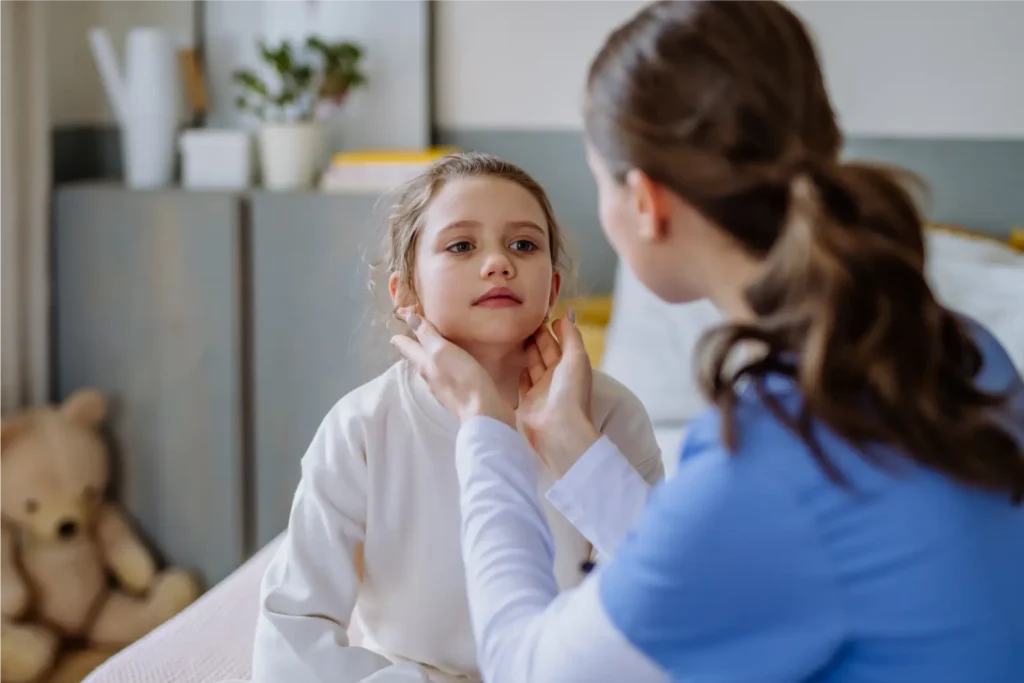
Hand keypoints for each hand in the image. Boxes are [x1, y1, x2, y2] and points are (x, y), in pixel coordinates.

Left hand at [391, 312, 515, 427]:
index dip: (402, 336)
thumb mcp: (443, 351)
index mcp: (424, 363)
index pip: (409, 346)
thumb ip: (428, 335)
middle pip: (417, 358)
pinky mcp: (454, 395)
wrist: (480, 411)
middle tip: (410, 337)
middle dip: (413, 347)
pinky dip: (442, 367)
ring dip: (428, 358)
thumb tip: (410, 318)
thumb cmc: (462, 377)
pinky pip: (443, 376)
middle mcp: (429, 376)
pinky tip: (449, 367)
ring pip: (429, 368)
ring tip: (430, 350)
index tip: (396, 328)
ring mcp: (441, 388)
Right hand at [518, 313, 601, 476]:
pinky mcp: (527, 402)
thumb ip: (571, 335)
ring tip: (517, 335)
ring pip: (533, 365)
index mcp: (571, 366)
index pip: (560, 343)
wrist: (558, 429)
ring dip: (528, 351)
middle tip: (523, 320)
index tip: (540, 314)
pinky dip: (521, 373)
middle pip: (546, 352)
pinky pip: (523, 384)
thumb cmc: (570, 392)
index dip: (552, 329)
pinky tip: (516, 363)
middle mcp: (557, 378)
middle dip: (537, 337)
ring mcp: (541, 390)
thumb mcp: (576, 357)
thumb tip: (568, 315)